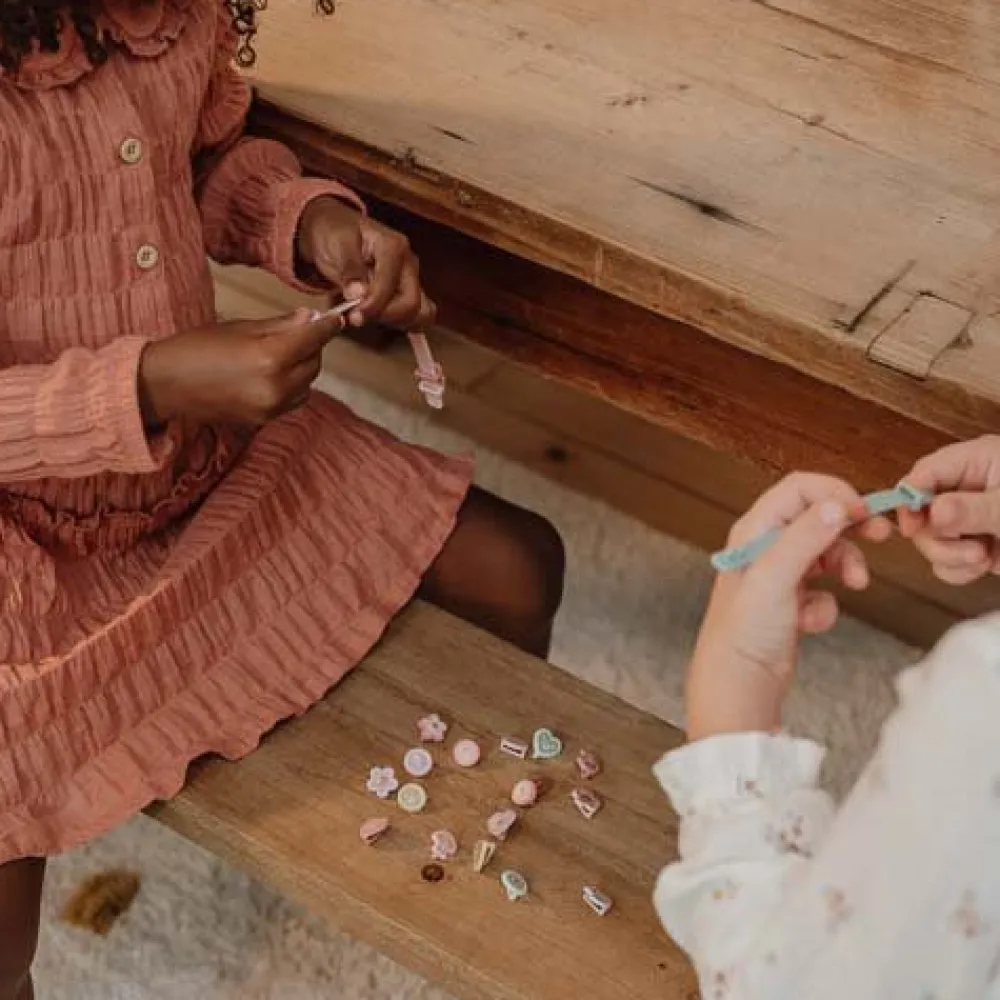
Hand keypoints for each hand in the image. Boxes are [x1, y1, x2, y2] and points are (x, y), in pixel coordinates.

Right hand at [139, 310, 342, 427]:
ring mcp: (272, 408)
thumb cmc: (198, 347)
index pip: (315, 339)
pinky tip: (271, 373)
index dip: (327, 326)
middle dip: (312, 345)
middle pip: (315, 363)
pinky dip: (292, 385)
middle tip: (299, 331)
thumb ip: (281, 326)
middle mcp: (276, 387)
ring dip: (303, 366)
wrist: (165, 385)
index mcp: (270, 357)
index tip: (336, 318)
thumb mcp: (241, 327)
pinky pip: (294, 399)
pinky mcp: (265, 420)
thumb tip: (311, 318)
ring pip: (308, 383)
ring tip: (280, 353)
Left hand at [296, 197, 435, 329]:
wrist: (334, 231)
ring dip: (394, 321)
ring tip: (366, 314)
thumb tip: (359, 295)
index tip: (352, 316)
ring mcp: (411, 279)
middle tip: (357, 317)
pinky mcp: (408, 292)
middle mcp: (409, 264)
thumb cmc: (335, 233)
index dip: (372, 306)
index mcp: (394, 247)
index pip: (391, 287)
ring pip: (419, 313)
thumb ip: (349, 269)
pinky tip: (378, 316)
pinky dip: (400, 322)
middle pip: (412, 304)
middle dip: (384, 316)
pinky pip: (416, 316)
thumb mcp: (336, 244)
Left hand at [686, 474, 889, 741]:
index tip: (863, 512)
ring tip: (854, 584)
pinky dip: (826, 603)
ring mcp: (777, 576)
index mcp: (752, 532)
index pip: (797, 489)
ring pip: (825, 552)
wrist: (738, 688)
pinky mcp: (790, 604)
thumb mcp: (775, 578)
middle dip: (849, 526)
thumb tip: (836, 505)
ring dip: (845, 564)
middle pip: (816, 516)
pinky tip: (811, 622)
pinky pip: (823, 590)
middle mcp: (762, 549)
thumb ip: (805, 538)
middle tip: (881, 535)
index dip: (834, 493)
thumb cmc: (742, 634)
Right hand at [898, 436, 999, 584]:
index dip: (910, 500)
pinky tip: (984, 566)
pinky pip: (946, 562)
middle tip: (968, 547)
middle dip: (938, 539)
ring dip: (950, 557)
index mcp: (975, 462)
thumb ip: (972, 508)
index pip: (924, 475)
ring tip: (983, 556)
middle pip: (920, 513)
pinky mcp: (975, 546)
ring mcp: (969, 520)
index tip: (912, 527)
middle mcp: (966, 490)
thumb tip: (933, 511)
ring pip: (929, 541)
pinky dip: (960, 571)